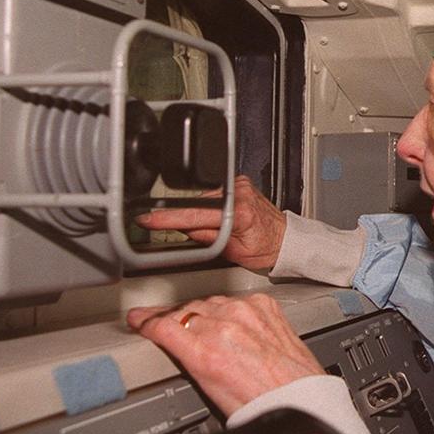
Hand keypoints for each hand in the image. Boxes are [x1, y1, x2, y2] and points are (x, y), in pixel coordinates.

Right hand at [127, 294, 324, 417]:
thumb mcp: (209, 389)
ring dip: (201, 312)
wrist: (298, 396)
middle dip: (174, 319)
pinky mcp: (264, 306)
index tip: (138, 319)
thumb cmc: (259, 403)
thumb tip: (174, 345)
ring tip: (200, 327)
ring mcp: (246, 312)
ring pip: (209, 302)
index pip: (163, 325)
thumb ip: (188, 359)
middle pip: (184, 311)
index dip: (145, 321)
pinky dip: (229, 309)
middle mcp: (225, 326)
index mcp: (205, 352)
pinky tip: (228, 321)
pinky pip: (235, 300)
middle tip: (166, 325)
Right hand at [137, 175, 286, 269]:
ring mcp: (240, 184)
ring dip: (200, 213)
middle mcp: (240, 193)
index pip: (196, 215)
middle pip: (197, 204)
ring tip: (214, 227)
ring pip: (204, 198)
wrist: (285, 238)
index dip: (169, 218)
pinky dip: (209, 206)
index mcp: (239, 212)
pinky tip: (218, 216)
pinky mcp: (239, 182)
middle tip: (190, 234)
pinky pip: (213, 193)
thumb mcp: (233, 252)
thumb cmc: (265, 247)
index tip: (149, 219)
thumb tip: (184, 229)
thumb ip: (206, 238)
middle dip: (187, 219)